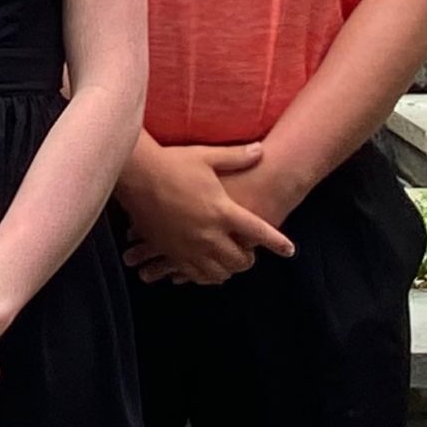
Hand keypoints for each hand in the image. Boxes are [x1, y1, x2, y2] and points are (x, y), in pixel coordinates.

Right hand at [115, 142, 296, 285]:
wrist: (136, 175)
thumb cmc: (173, 163)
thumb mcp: (207, 157)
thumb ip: (237, 157)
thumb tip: (261, 150)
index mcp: (222, 210)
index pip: (259, 232)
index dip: (277, 242)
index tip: (289, 250)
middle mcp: (209, 233)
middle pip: (240, 260)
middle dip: (249, 259)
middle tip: (249, 253)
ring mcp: (188, 246)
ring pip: (218, 273)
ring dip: (228, 269)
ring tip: (229, 262)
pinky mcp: (170, 251)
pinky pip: (193, 274)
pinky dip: (204, 275)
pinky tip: (205, 269)